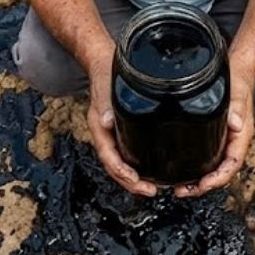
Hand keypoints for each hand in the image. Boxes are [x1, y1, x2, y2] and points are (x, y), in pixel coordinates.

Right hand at [86, 56, 157, 196]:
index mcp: (100, 129)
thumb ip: (106, 104)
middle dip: (132, 182)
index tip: (139, 182)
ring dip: (136, 178)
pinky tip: (152, 169)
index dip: (123, 174)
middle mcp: (106, 135)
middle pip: (117, 167)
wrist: (103, 62)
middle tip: (152, 191)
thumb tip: (106, 121)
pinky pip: (128, 152)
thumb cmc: (106, 75)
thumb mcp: (107, 88)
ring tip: (154, 187)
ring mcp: (113, 133)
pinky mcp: (123, 129)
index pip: (110, 159)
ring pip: (122, 162)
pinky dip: (138, 164)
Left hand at [174, 64, 254, 197]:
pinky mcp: (214, 136)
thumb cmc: (238, 81)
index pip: (232, 165)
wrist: (237, 71)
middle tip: (181, 191)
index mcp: (241, 136)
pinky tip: (181, 172)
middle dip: (203, 186)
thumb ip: (237, 107)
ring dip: (198, 181)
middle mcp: (233, 141)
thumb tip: (236, 124)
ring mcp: (223, 140)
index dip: (218, 179)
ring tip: (178, 188)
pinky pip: (207, 158)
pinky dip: (196, 169)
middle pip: (221, 172)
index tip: (202, 186)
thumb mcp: (238, 92)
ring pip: (213, 168)